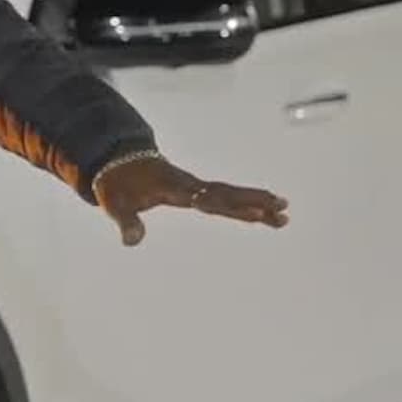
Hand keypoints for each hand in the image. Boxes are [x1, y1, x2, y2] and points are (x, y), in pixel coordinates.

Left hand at [92, 154, 288, 246]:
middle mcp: (190, 185)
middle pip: (227, 194)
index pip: (207, 199)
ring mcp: (195, 186)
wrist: (117, 160)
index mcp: (175, 188)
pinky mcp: (195, 189)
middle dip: (255, 201)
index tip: (253, 211)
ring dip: (256, 202)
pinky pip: (224, 196)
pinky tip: (261, 212)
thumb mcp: (117, 205)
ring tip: (284, 212)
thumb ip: (127, 222)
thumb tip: (132, 242)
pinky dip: (243, 202)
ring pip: (230, 194)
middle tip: (283, 209)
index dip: (229, 206)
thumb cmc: (117, 184)